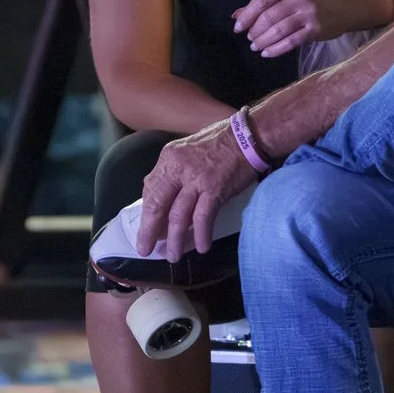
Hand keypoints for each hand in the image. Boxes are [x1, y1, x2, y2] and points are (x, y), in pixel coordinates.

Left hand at [136, 118, 262, 259]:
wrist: (248, 137)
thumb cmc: (220, 142)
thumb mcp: (187, 150)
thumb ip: (175, 170)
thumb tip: (165, 195)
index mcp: (169, 159)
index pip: (150, 189)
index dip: (147, 213)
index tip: (147, 228)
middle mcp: (178, 169)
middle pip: (158, 205)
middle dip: (150, 231)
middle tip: (146, 250)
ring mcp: (196, 180)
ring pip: (178, 216)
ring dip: (175, 240)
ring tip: (174, 256)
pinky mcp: (215, 189)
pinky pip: (203, 217)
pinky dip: (201, 234)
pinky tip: (202, 247)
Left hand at [232, 0, 393, 58]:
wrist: (348, 4)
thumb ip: (266, 2)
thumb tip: (237, 15)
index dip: (247, 14)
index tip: (238, 27)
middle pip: (269, 16)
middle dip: (255, 30)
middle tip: (249, 38)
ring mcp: (309, 13)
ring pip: (278, 30)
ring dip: (263, 40)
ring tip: (256, 46)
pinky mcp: (316, 30)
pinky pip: (290, 42)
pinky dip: (275, 49)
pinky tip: (267, 53)